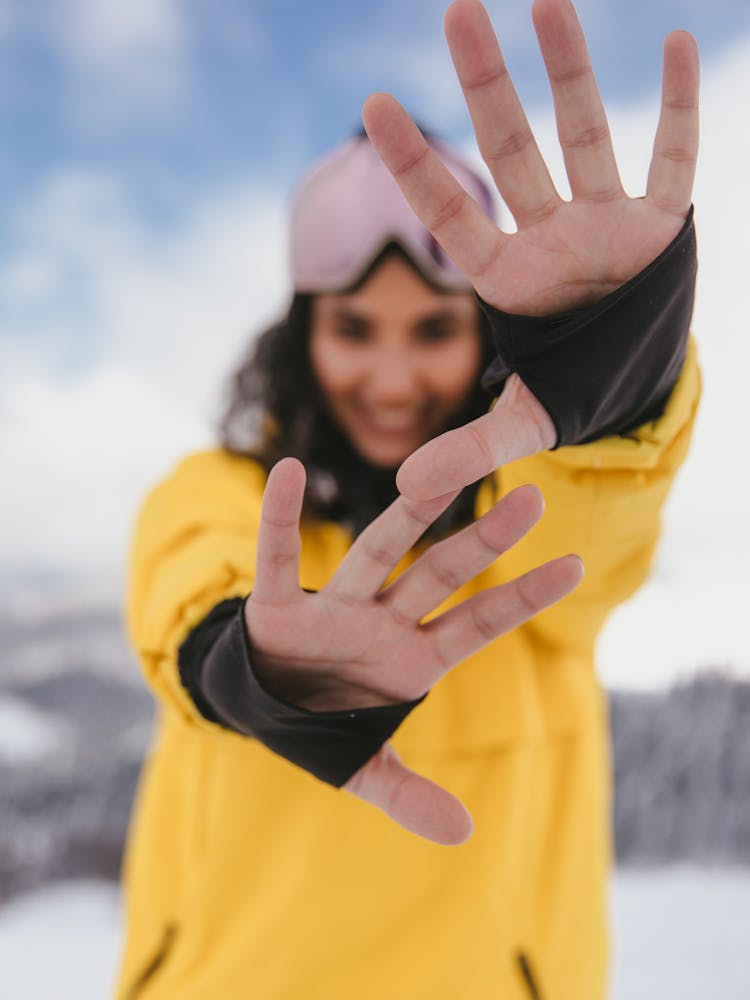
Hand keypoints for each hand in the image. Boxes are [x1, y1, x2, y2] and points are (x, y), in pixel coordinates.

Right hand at [245, 457, 582, 844]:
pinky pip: (278, 559)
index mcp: (411, 659)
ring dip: (406, 514)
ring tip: (437, 474)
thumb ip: (409, 795)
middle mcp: (381, 622)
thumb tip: (464, 834)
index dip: (522, 599)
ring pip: (375, 552)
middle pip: (438, 575)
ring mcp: (334, 609)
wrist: (260, 709)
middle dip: (483, 543)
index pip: (477, 624)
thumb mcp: (364, 768)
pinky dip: (278, 518)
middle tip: (534, 499)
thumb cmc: (322, 725)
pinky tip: (286, 472)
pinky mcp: (278, 607)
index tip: (575, 567)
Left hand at [361, 0, 699, 499]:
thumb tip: (403, 490)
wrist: (630, 382)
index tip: (375, 107)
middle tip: (457, 10)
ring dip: (569, 71)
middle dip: (488, 87)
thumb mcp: (522, 424)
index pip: (452, 215)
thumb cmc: (569, 392)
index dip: (417, 165)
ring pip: (585, 137)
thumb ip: (468, 448)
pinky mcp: (663, 227)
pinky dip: (680, 109)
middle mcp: (550, 238)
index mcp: (508, 280)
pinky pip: (674, 160)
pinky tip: (679, 42)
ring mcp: (606, 226)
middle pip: (513, 154)